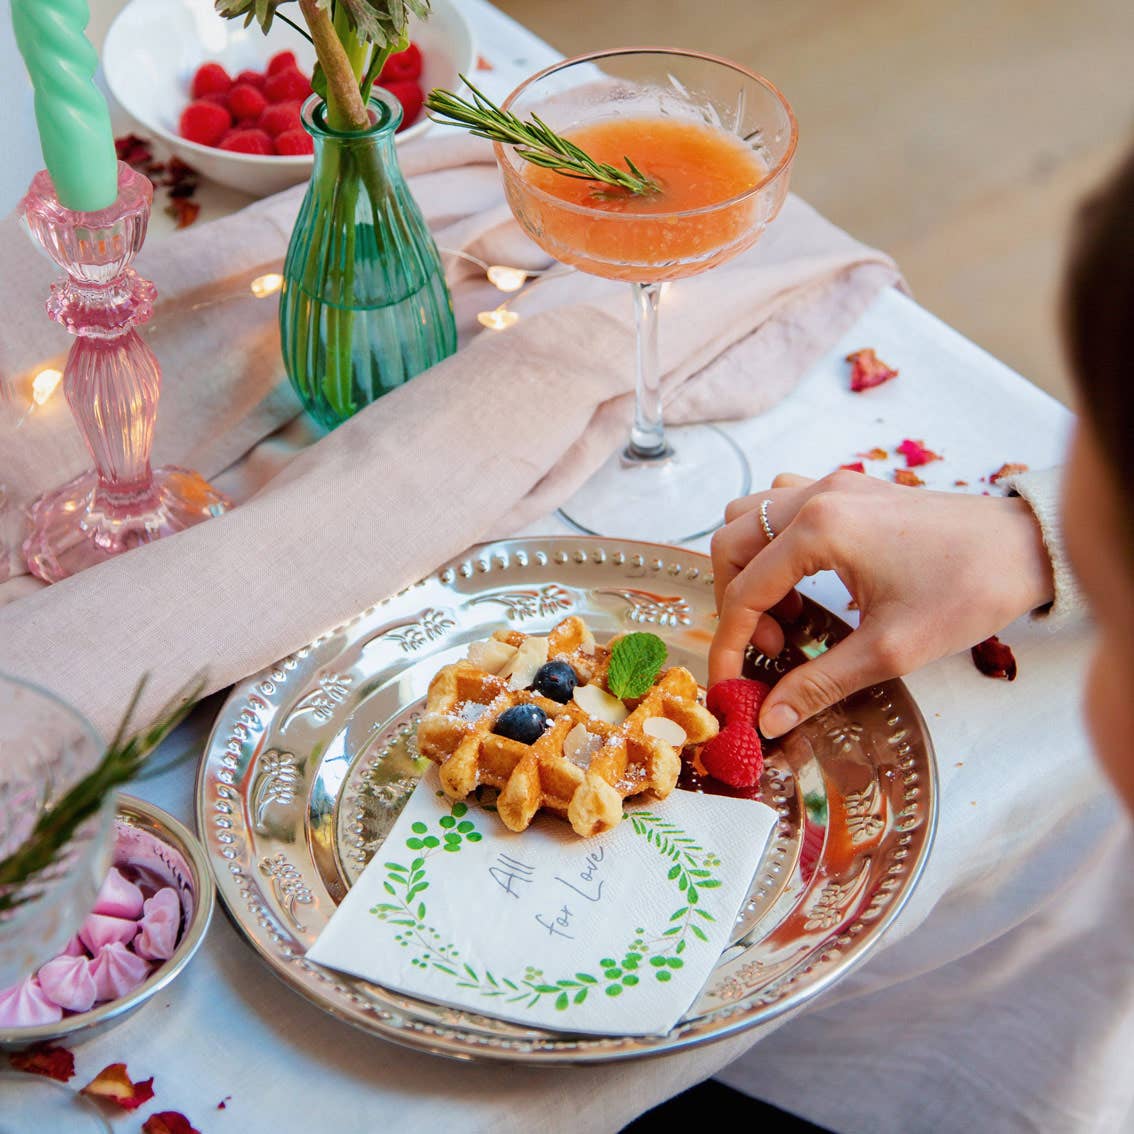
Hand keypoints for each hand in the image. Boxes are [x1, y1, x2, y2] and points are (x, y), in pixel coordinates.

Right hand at [709, 471, 1053, 737]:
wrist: (1029, 547)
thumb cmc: (968, 592)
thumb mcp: (890, 649)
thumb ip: (818, 683)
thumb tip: (767, 719)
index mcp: (819, 529)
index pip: (745, 590)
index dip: (729, 644)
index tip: (730, 686)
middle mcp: (816, 496)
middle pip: (732, 543)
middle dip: (737, 603)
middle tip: (773, 647)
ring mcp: (832, 485)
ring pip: (751, 517)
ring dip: (752, 567)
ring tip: (790, 613)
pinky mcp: (849, 487)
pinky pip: (783, 505)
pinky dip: (776, 544)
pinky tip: (808, 579)